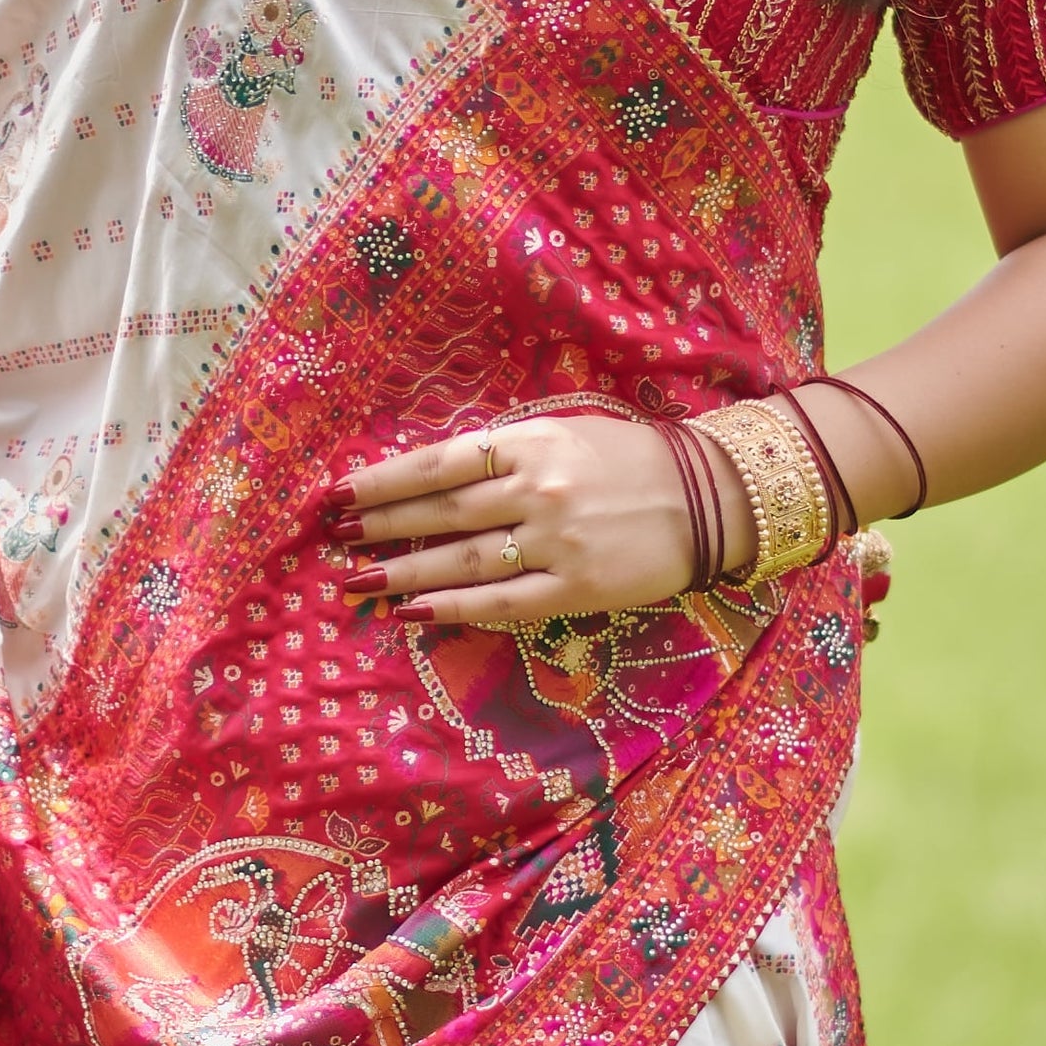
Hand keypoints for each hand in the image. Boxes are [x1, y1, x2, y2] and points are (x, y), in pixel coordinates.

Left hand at [344, 411, 699, 634]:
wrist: (711, 498)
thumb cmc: (629, 461)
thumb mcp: (564, 433)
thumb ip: (503, 453)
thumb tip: (429, 476)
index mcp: (532, 443)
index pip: (438, 464)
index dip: (383, 481)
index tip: (340, 493)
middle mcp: (538, 490)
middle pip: (440, 512)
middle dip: (380, 524)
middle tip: (334, 535)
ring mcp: (556, 543)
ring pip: (461, 560)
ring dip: (400, 571)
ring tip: (356, 579)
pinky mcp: (577, 589)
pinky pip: (501, 603)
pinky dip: (452, 608)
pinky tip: (411, 612)